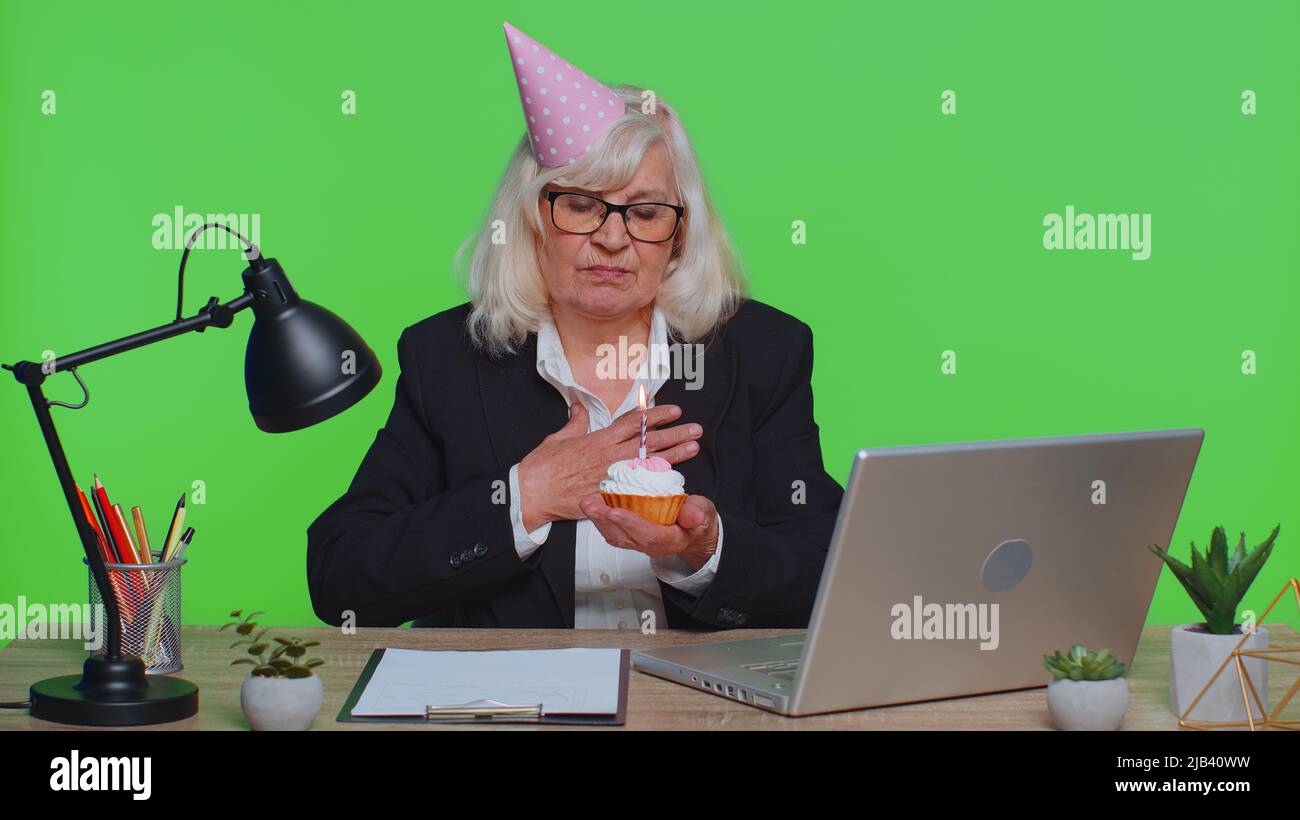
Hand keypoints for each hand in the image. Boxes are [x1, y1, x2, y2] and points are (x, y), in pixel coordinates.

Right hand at [518, 402, 702, 529]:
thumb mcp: (558, 437)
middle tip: (695, 429)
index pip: (633, 423)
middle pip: (648, 442)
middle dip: (674, 434)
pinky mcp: (610, 497)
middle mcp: (609, 456)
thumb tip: (579, 407)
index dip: (656, 416)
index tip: (674, 411)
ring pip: (649, 464)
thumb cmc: (543, 466)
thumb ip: (575, 422)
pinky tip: (674, 483)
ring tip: (693, 448)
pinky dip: (656, 486)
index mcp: (598, 439)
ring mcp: (612, 477)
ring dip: (674, 456)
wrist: (533, 493)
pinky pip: (638, 491)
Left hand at [578, 493, 719, 571]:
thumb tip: (693, 515)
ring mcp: (639, 542)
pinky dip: (601, 519)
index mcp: (669, 540)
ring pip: (615, 534)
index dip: (631, 523)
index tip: (614, 511)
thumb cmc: (698, 521)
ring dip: (598, 520)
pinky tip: (594, 505)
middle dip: (604, 520)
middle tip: (589, 504)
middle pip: (624, 536)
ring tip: (586, 503)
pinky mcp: (631, 536)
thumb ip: (698, 513)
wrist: (694, 534)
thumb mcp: (704, 514)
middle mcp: (650, 544)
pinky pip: (613, 530)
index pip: (648, 534)